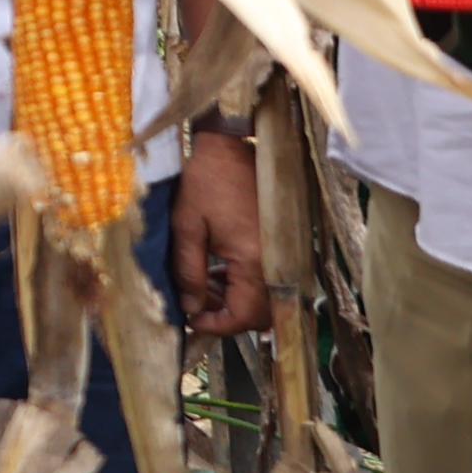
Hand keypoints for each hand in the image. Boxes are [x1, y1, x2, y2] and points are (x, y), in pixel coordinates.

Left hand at [172, 129, 267, 335]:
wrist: (232, 146)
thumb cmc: (206, 181)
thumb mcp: (186, 226)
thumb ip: (188, 271)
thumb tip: (190, 308)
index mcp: (255, 262)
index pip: (244, 318)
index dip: (216, 326)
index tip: (191, 322)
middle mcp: (278, 265)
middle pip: (258, 315)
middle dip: (225, 315)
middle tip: (194, 301)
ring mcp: (285, 256)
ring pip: (264, 301)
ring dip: (233, 300)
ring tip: (200, 284)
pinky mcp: (283, 248)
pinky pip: (268, 281)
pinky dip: (244, 284)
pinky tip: (218, 270)